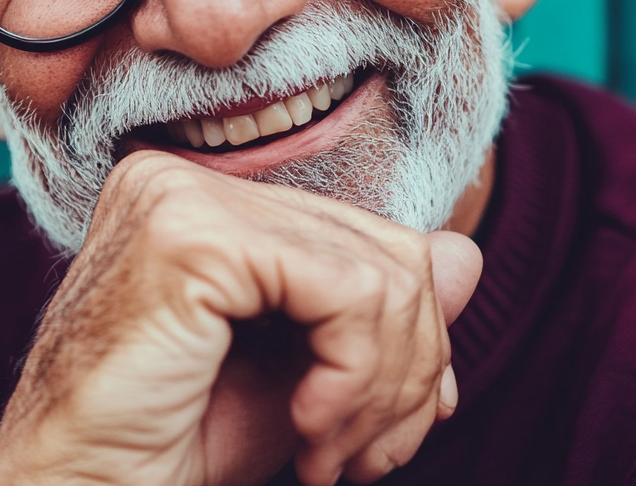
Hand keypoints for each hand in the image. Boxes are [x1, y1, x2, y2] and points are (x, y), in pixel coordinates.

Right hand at [0, 151, 482, 485]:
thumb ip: (376, 314)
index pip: (362, 238)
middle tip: (364, 462)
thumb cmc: (170, 449)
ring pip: (379, 271)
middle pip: (383, 250)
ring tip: (335, 461)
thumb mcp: (302, 378)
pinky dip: (356, 379)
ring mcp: (182, 193)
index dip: (407, 340)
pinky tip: (310, 434)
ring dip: (383, 391)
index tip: (388, 430)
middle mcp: (185, 177)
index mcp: (204, 199)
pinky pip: (346, 289)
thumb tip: (465, 252)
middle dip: (404, 373)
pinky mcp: (190, 231)